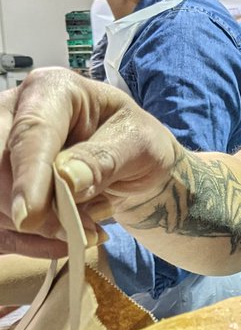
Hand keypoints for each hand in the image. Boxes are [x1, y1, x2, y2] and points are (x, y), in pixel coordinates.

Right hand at [0, 68, 177, 255]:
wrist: (134, 168)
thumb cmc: (136, 145)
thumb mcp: (137, 145)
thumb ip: (103, 160)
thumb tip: (66, 179)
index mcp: (51, 90)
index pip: (30, 133)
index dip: (27, 176)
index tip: (28, 216)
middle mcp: (14, 112)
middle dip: (29, 206)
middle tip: (74, 229)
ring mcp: (1, 146)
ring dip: (32, 226)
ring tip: (82, 229)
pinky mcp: (3, 179)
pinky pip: (0, 219)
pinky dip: (27, 238)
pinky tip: (62, 238)